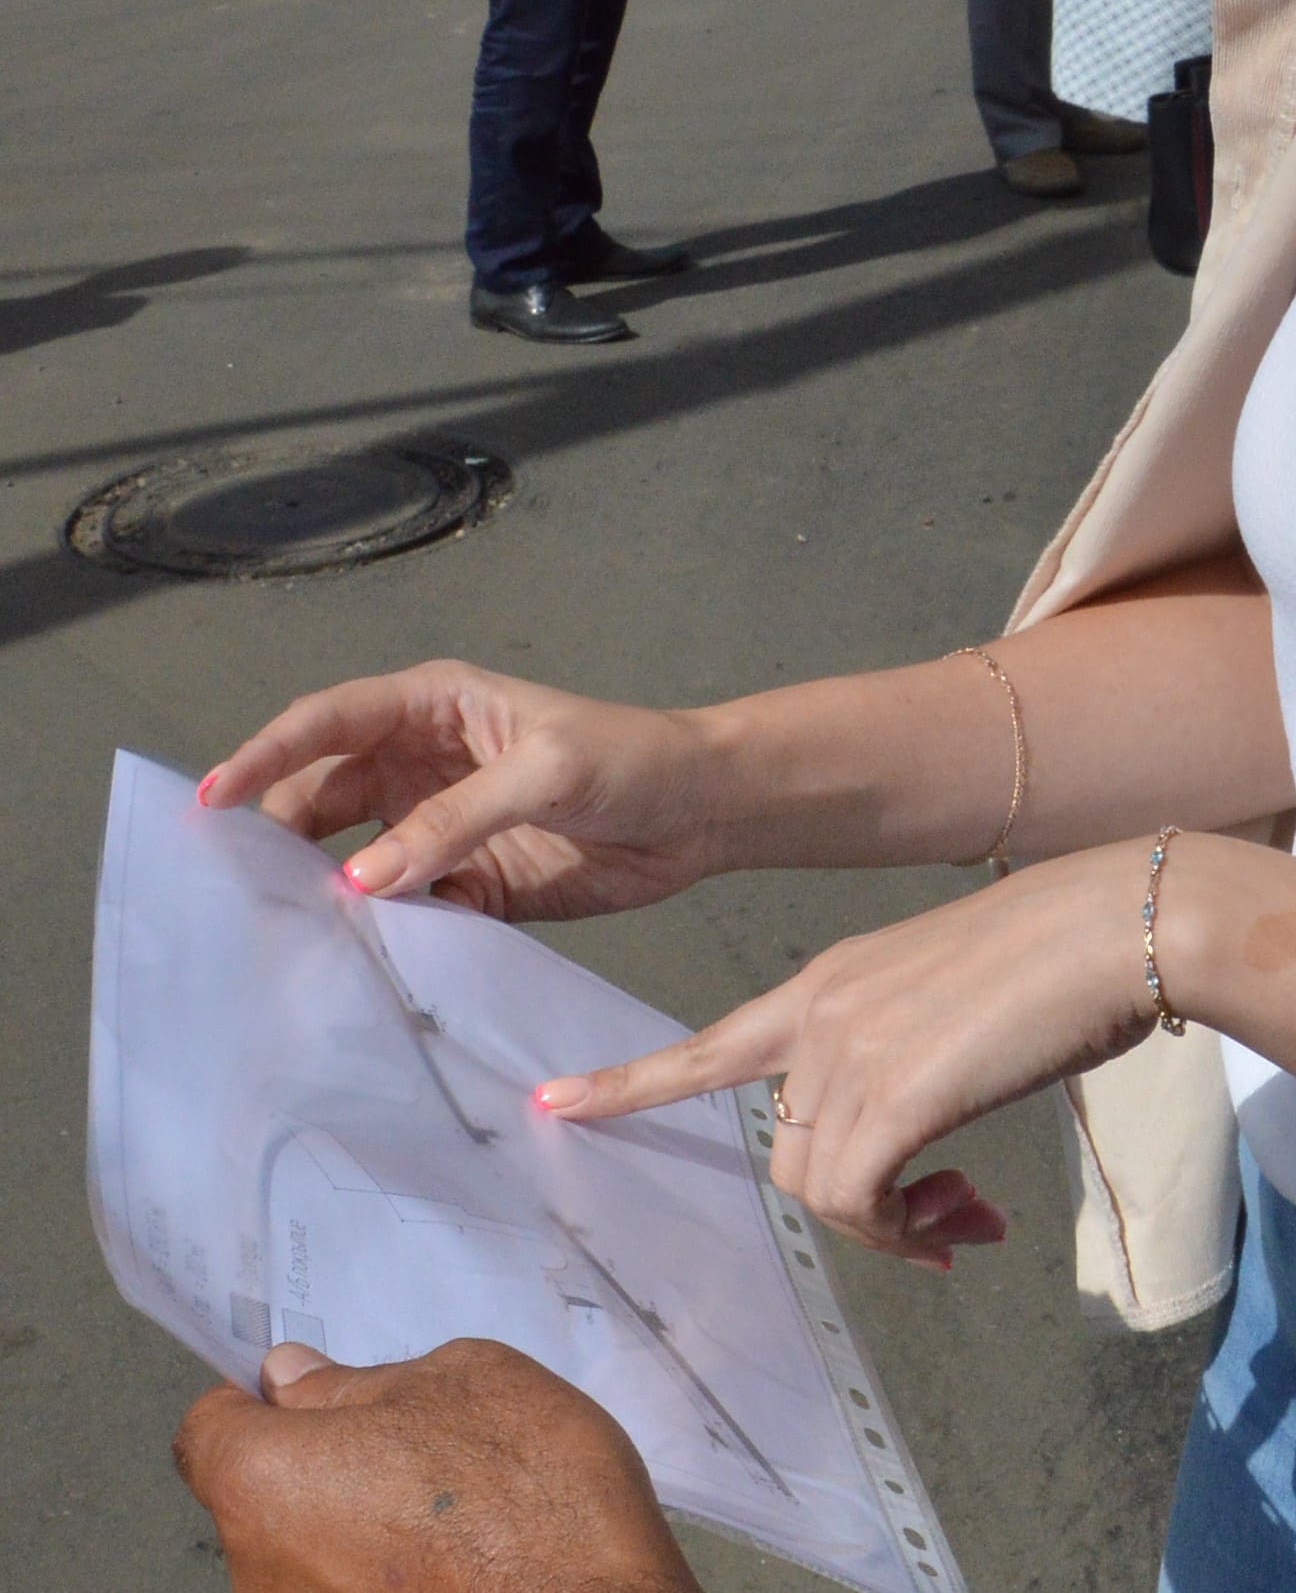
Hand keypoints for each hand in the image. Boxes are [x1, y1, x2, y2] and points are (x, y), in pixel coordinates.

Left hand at [174, 1339, 697, 1592]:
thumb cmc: (530, 1500)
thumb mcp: (463, 1381)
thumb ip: (361, 1379)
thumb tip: (299, 1381)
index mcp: (263, 1482)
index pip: (209, 1428)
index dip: (259, 1397)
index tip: (304, 1386)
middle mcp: (257, 1569)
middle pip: (264, 1496)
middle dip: (324, 1462)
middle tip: (416, 1441)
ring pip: (311, 1551)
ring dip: (361, 1524)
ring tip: (456, 1510)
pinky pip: (350, 1590)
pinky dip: (389, 1574)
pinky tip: (459, 1561)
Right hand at [200, 662, 722, 919]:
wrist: (706, 810)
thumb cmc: (634, 757)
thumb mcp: (545, 771)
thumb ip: (455, 820)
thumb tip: (360, 878)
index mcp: (433, 708)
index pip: (327, 723)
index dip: (265, 755)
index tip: (212, 799)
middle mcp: (422, 764)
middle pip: (323, 798)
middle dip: (278, 838)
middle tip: (231, 891)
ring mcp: (442, 827)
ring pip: (356, 860)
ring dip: (323, 893)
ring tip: (276, 936)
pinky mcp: (470, 884)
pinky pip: (407, 910)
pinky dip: (382, 933)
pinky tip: (353, 964)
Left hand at [539, 846, 1161, 1263]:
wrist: (1117, 925)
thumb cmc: (1066, 957)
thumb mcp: (959, 1000)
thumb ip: (912, 1060)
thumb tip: (914, 1145)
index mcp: (831, 981)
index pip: (711, 1044)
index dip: (631, 1083)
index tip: (555, 1105)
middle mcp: (824, 1014)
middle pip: (788, 1148)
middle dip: (864, 1204)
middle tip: (947, 1220)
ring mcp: (854, 1050)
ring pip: (822, 1186)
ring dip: (893, 1225)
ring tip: (967, 1221)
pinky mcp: (895, 1092)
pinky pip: (859, 1200)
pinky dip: (903, 1228)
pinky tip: (964, 1220)